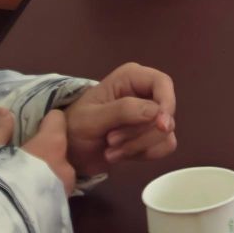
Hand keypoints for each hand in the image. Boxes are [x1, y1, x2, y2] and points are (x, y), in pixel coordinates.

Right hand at [0, 107, 74, 199]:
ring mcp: (64, 194)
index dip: (48, 121)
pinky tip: (27, 199)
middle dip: (47, 154)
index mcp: (51, 147)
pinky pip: (53, 197)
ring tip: (25, 180)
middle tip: (27, 157)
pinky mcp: (59, 215)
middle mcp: (64, 168)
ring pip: (58, 177)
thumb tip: (3, 111)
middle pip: (60, 152)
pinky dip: (43, 194)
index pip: (57, 122)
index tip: (38, 123)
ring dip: (46, 176)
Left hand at [63, 63, 178, 177]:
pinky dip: (143, 154)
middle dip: (141, 133)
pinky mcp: (149, 135)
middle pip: (166, 111)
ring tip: (111, 150)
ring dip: (139, 146)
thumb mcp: (91, 118)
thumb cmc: (74, 128)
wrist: (67, 153)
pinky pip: (163, 146)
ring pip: (165, 132)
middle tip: (112, 141)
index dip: (166, 103)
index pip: (163, 83)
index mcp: (131, 78)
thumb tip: (157, 112)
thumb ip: (123, 111)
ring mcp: (149, 115)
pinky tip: (121, 155)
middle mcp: (144, 93)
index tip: (161, 126)